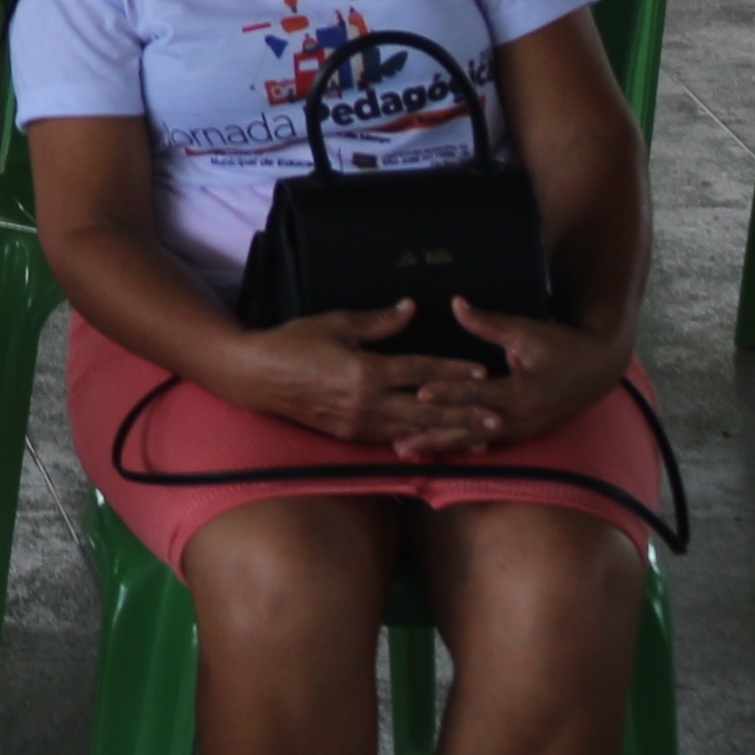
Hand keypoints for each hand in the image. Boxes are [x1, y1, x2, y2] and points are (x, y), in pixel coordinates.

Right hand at [214, 308, 458, 448]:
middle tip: (497, 418)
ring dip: (449, 435)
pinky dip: (420, 443)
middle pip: (427, 409)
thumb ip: (378, 321)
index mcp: (366, 370)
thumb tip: (410, 308)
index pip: (421, 370)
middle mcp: (368, 402)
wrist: (257, 376)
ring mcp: (359, 423)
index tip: (482, 372)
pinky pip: (392, 441)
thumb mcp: (335, 323)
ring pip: (415, 431)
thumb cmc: (293, 343)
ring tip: (480, 440)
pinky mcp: (350, 435)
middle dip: (464, 414)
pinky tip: (438, 446)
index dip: (453, 371)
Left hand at [390, 304, 628, 457]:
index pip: (478, 393)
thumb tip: (456, 304)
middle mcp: (521, 418)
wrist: (598, 369)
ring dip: (442, 445)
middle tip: (399, 444)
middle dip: (434, 436)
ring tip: (407, 451)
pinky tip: (437, 450)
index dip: (449, 393)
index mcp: (522, 392)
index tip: (419, 393)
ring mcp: (523, 430)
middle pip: (470, 429)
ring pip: (475, 440)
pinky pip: (487, 442)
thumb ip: (489, 323)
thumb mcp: (528, 331)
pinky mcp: (523, 433)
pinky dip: (461, 446)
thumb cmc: (562, 345)